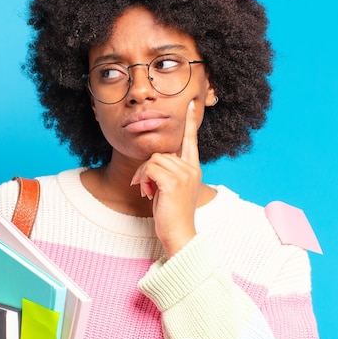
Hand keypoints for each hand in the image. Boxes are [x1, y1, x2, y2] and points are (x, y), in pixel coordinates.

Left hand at [131, 101, 201, 257]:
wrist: (179, 234)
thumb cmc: (172, 214)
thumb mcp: (173, 189)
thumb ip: (170, 171)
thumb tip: (157, 160)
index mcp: (193, 168)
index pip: (191, 141)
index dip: (190, 122)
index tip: (190, 104)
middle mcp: (191, 168)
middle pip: (161, 153)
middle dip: (147, 169)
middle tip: (145, 187)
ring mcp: (184, 174)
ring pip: (153, 159)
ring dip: (144, 175)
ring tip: (148, 192)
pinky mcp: (174, 181)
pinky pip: (150, 168)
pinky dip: (144, 179)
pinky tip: (148, 193)